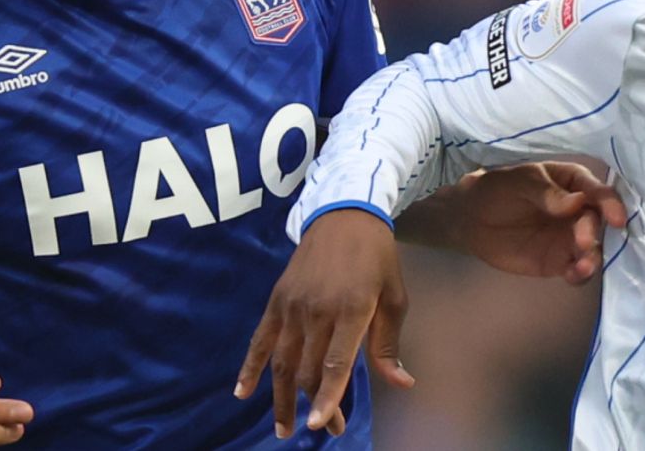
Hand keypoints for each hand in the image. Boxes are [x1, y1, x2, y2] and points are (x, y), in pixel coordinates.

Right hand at [236, 209, 413, 439]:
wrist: (344, 214)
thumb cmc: (377, 258)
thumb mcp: (395, 298)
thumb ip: (389, 344)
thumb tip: (402, 383)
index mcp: (352, 309)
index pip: (336, 363)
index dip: (328, 398)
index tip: (321, 425)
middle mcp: (318, 310)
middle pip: (310, 369)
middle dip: (316, 405)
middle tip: (325, 430)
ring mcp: (293, 305)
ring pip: (283, 362)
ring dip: (282, 398)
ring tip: (283, 429)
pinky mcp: (276, 300)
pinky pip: (259, 340)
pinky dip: (249, 367)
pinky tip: (242, 392)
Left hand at [454, 162, 629, 284]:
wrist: (471, 219)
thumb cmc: (498, 190)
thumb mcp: (518, 181)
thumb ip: (546, 192)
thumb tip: (576, 203)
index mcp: (573, 183)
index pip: (598, 191)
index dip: (610, 203)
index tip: (616, 217)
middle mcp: (579, 211)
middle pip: (596, 222)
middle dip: (593, 232)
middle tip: (583, 241)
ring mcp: (570, 237)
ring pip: (592, 249)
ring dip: (592, 258)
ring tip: (582, 266)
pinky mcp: (559, 261)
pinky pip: (577, 270)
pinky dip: (580, 274)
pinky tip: (573, 276)